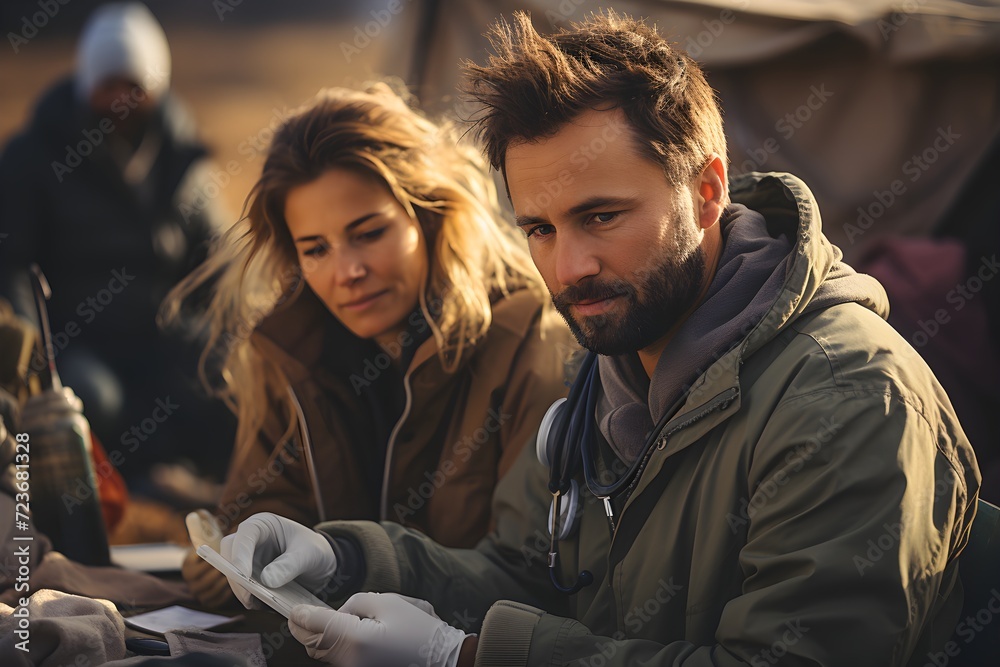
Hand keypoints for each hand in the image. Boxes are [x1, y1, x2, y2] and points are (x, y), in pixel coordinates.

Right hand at [182, 548, 234, 607]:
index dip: (206, 567)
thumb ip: (204, 550)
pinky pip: (217, 601)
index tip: (216, 560)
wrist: (205, 567)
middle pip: (203, 584)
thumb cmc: (206, 556)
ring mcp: (200, 595)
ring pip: (210, 594)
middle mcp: (192, 586)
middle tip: (224, 569)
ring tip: (229, 576)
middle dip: (215, 576)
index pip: (194, 573)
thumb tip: (213, 550)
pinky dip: (225, 595)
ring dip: (221, 585)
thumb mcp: (201, 550)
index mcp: (188, 572)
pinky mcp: (209, 602)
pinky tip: (231, 586)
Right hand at [219, 512, 336, 608]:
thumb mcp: (309, 555)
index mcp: (264, 524)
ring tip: (256, 604)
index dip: (240, 553)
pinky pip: (242, 587)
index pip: (245, 533)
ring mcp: (247, 558)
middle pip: (230, 553)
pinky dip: (249, 597)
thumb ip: (290, 565)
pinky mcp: (249, 576)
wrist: (320, 563)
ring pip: (233, 573)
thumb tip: (266, 581)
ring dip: (241, 590)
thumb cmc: (314, 550)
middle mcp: (251, 539)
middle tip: (248, 597)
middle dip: (236, 575)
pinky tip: (261, 605)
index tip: (243, 575)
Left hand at [289, 592, 470, 666]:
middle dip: (302, 629)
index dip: (301, 615)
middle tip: (298, 615)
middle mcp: (350, 661)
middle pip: (313, 645)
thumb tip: (339, 612)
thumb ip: (356, 603)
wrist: (441, 659)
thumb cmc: (418, 630)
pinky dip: (331, 646)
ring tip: (318, 621)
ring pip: (323, 654)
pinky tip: (337, 633)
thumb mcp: (388, 602)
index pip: (317, 625)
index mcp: (355, 640)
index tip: (293, 609)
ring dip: (316, 638)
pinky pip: (337, 660)